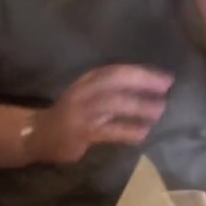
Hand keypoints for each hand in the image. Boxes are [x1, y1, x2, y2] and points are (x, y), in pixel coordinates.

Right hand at [26, 65, 171, 164]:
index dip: (142, 72)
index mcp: (88, 80)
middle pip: (115, 81)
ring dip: (138, 107)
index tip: (166, 77)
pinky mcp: (81, 132)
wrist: (39, 134)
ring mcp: (82, 112)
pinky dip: (127, 131)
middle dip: (142, 82)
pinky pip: (108, 131)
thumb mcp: (88, 95)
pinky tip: (142, 134)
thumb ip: (112, 90)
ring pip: (112, 104)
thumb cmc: (71, 115)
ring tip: (158, 111)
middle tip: (166, 88)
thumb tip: (149, 89)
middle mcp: (84, 91)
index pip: (117, 71)